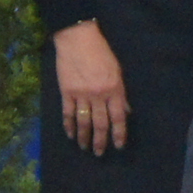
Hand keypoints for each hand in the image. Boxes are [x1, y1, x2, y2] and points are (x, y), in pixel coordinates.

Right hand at [54, 20, 128, 154]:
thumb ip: (121, 93)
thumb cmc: (101, 52)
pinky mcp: (66, 92)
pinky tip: (70, 134)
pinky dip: (68, 126)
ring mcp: (81, 95)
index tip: (118, 146)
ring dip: (84, 137)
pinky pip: (68, 113)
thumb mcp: (117, 71)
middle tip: (100, 153)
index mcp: (114, 90)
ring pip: (84, 122)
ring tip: (85, 148)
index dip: (119, 134)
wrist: (77, 39)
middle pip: (100, 124)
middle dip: (101, 141)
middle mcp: (99, 95)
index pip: (119, 118)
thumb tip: (126, 111)